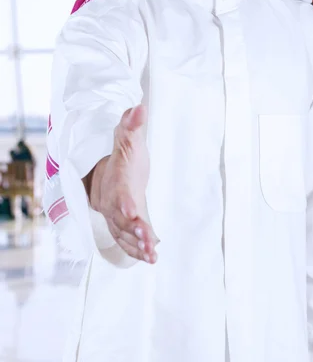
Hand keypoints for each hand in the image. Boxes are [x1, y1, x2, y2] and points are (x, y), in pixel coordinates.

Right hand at [87, 105, 159, 263]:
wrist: (107, 167)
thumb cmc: (123, 152)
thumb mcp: (128, 138)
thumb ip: (131, 126)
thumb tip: (140, 108)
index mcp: (116, 179)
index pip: (119, 192)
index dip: (123, 203)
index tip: (132, 213)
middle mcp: (112, 198)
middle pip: (121, 218)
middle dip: (133, 231)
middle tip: (148, 242)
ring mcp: (115, 212)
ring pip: (123, 232)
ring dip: (137, 245)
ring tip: (152, 257)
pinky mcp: (120, 222)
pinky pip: (125, 238)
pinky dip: (136, 248)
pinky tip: (151, 257)